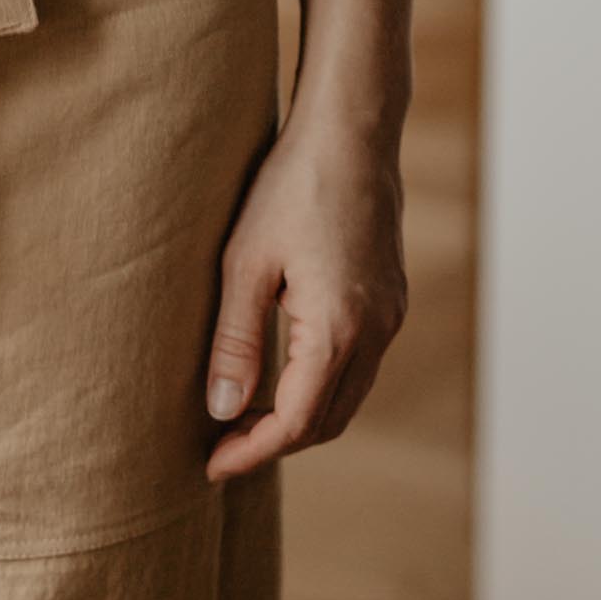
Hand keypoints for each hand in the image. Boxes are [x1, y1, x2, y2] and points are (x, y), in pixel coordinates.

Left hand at [202, 115, 408, 480]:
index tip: (211, 467)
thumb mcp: (244, 263)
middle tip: (220, 449)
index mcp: (339, 328)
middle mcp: (375, 331)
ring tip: (240, 421)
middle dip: (275, 443)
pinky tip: (278, 378)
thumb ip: (234, 342)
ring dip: (299, 419)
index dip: (253, 451)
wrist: (351, 133)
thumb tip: (222, 411)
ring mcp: (389, 317)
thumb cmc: (289, 187)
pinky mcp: (389, 300)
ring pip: (347, 397)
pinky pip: (357, 366)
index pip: (298, 422)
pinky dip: (319, 388)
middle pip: (328, 422)